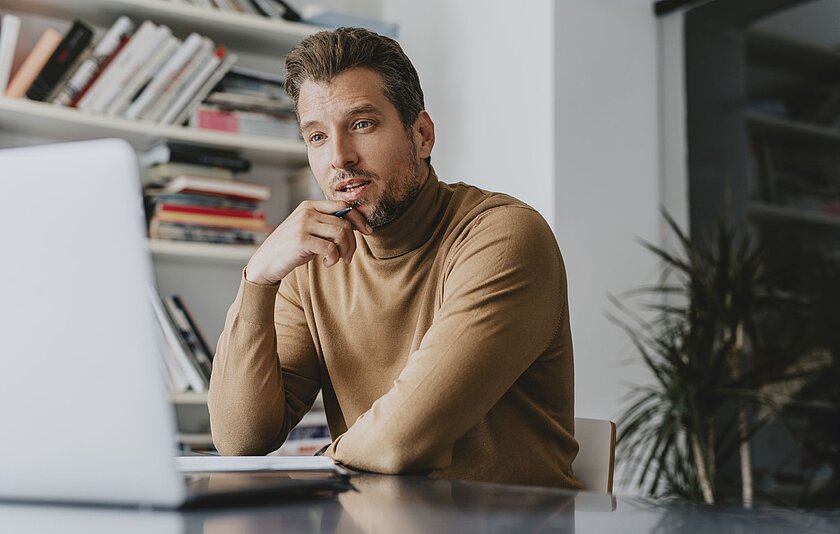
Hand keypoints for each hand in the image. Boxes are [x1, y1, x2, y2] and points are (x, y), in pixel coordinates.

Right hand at [245, 200, 371, 284]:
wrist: (265, 262)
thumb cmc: (291, 249)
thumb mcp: (309, 232)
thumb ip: (327, 226)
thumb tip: (355, 226)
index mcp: (310, 205)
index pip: (343, 205)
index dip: (359, 218)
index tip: (367, 231)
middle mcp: (307, 211)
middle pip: (344, 223)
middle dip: (352, 243)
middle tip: (348, 257)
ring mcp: (303, 224)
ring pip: (340, 234)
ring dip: (344, 251)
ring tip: (337, 260)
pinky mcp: (301, 240)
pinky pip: (331, 248)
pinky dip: (334, 258)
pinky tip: (327, 263)